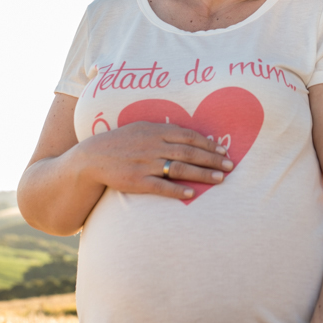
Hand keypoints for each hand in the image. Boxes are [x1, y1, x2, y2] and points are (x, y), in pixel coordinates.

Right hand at [77, 121, 232, 200]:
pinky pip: (161, 187)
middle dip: (212, 159)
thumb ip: (163, 130)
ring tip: (220, 179)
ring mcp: (145, 164)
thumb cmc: (119, 142)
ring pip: (179, 169)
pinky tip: (192, 194)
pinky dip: (177, 190)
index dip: (208, 143)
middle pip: (189, 152)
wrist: (91, 158)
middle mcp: (152, 146)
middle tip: (230, 166)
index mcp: (155, 131)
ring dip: (202, 174)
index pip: (188, 136)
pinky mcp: (136, 181)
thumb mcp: (140, 128)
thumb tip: (186, 134)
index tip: (224, 150)